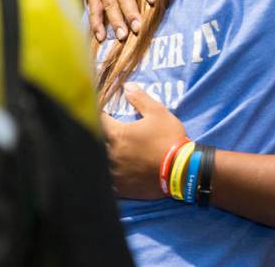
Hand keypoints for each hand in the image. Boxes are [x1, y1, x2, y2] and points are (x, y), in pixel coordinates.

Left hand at [102, 83, 188, 199]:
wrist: (182, 169)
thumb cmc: (169, 138)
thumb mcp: (158, 113)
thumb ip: (140, 98)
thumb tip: (126, 85)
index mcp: (117, 134)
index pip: (97, 120)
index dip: (98, 114)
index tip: (100, 112)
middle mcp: (110, 154)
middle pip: (93, 142)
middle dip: (94, 135)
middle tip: (98, 131)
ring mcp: (114, 173)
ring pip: (98, 163)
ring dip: (99, 156)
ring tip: (102, 152)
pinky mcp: (120, 188)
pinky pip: (106, 182)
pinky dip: (105, 177)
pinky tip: (109, 172)